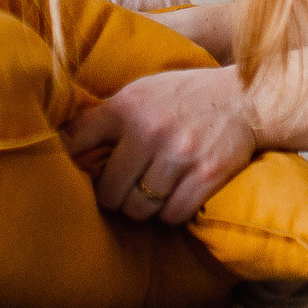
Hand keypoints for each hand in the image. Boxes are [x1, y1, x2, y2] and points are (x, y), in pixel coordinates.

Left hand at [62, 66, 258, 224]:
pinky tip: (173, 200)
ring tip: (148, 197)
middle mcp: (150, 130)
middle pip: (109, 192)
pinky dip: (170, 215)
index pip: (75, 141)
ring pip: (139, 209)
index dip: (67, 162)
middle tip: (122, 193)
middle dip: (113, 198)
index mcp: (126, 106)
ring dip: (142, 210)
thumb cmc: (184, 97)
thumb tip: (62, 142)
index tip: (71, 174)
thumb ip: (109, 115)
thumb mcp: (141, 92)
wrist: (245, 98)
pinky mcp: (207, 174)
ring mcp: (180, 154)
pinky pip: (173, 215)